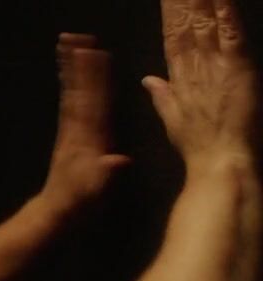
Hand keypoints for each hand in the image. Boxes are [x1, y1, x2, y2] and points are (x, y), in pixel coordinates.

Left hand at [39, 33, 130, 216]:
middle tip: (74, 40)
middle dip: (79, 66)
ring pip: (73, 95)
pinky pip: (69, 107)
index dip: (95, 78)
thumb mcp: (98, 190)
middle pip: (80, 91)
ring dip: (72, 71)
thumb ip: (107, 173)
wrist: (57, 212)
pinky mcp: (68, 138)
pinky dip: (70, 89)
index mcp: (89, 139)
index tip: (94, 55)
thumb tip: (119, 160)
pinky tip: (68, 78)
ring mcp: (71, 133)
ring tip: (68, 48)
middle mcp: (78, 131)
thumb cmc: (81, 202)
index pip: (94, 102)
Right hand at [143, 0, 258, 168]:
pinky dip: (227, 14)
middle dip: (182, 2)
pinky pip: (231, 35)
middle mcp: (194, 67)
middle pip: (186, 25)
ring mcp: (214, 66)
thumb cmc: (199, 147)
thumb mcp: (174, 120)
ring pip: (206, 24)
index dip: (170, 15)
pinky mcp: (237, 68)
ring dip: (201, 1)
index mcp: (179, 79)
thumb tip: (147, 80)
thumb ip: (162, 96)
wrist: (217, 161)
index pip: (173, 39)